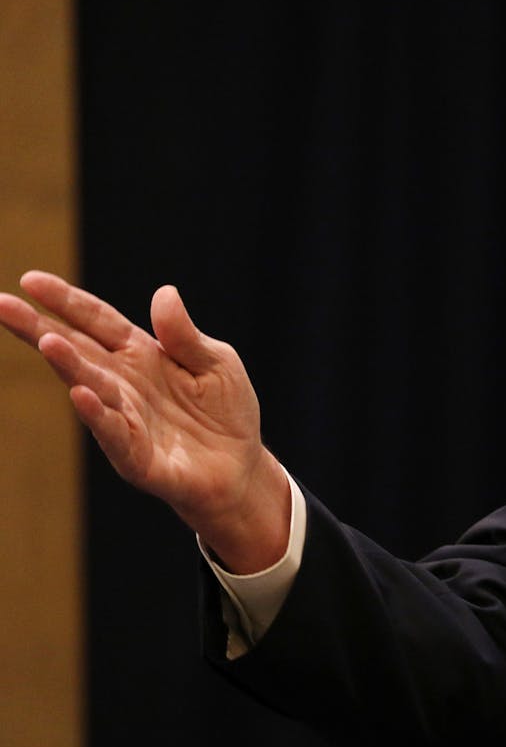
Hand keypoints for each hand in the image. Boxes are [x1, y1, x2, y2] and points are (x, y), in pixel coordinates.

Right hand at [0, 271, 289, 571]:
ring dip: (68, 366)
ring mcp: (125, 419)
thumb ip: (185, 335)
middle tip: (2, 305)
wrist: (240, 467)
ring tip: (47, 341)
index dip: (66, 302)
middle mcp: (124, 384)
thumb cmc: (225, 411)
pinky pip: (115, 433)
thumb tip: (164, 292)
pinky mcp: (137, 457)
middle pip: (78, 350)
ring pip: (91, 388)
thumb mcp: (216, 362)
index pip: (97, 321)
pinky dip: (98, 415)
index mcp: (140, 355)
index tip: (29, 279)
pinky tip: (81, 395)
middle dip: (40, 329)